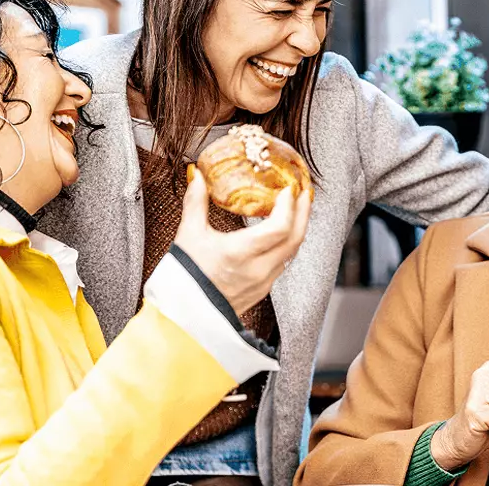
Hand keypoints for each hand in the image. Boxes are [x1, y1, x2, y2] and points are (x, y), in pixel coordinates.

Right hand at [173, 168, 311, 314]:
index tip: (288, 188)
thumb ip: (195, 201)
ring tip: (298, 207)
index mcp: (240, 253)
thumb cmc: (184, 275)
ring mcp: (264, 281)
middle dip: (303, 211)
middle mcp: (257, 269)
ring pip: (292, 251)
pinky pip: (284, 262)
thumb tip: (197, 173)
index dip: (289, 206)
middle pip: (295, 237)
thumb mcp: (188, 234)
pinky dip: (288, 243)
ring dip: (298, 227)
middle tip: (304, 190)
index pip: (279, 228)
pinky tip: (283, 231)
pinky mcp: (264, 289)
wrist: (184, 314)